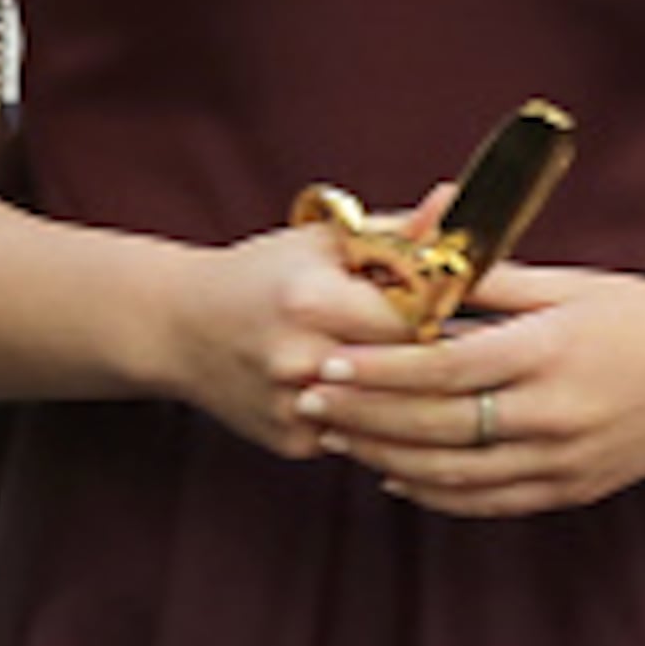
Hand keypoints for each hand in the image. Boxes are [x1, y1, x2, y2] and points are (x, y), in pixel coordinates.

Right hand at [152, 218, 436, 457]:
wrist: (178, 327)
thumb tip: (456, 203)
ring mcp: (295, 408)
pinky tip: (369, 396)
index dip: (446, 317)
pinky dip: (372, 417)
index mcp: (311, 301)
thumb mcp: (324, 241)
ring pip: (390, 413)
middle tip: (466, 347)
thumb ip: (396, 231)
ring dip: (413, 394)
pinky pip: (359, 435)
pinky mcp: (292, 442)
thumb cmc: (259, 274)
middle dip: (439, 360)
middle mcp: (299, 360)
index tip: (462, 312)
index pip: (413, 319)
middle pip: (407, 372)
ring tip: (433, 374)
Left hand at [296, 264, 644, 516]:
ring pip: (452, 473)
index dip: (380, 367)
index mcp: (552, 351)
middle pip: (436, 423)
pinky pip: (486, 501)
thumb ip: (490, 280)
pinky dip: (433, 492)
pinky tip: (393, 473)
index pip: (446, 366)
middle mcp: (556, 413)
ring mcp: (563, 460)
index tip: (329, 358)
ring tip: (335, 433)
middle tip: (310, 395)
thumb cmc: (644, 316)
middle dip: (364, 412)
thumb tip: (417, 265)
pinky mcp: (570, 490)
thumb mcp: (569, 283)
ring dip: (384, 455)